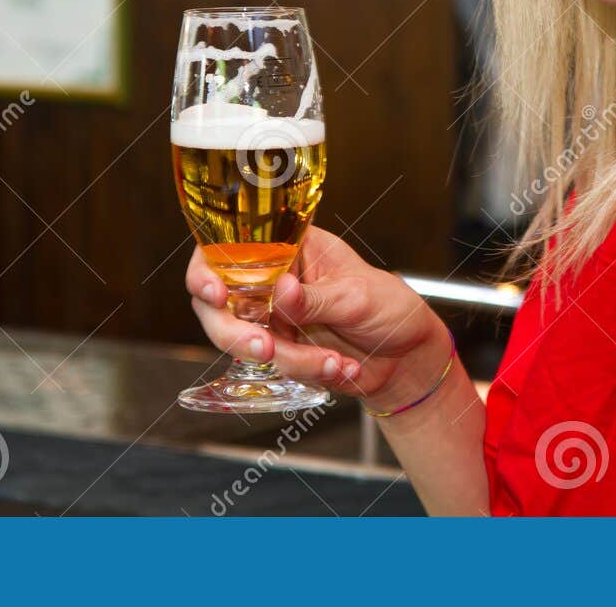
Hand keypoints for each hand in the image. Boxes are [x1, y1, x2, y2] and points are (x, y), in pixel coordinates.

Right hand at [185, 225, 450, 406]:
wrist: (408, 359)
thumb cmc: (390, 308)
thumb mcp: (358, 296)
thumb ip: (316, 298)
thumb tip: (282, 291)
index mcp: (289, 246)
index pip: (231, 246)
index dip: (208, 268)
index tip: (216, 292)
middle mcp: (272, 279)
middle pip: (219, 301)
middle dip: (234, 330)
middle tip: (264, 347)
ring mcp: (274, 317)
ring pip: (243, 340)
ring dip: (288, 357)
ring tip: (332, 361)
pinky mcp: (283, 351)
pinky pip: (276, 367)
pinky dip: (308, 370)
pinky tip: (341, 367)